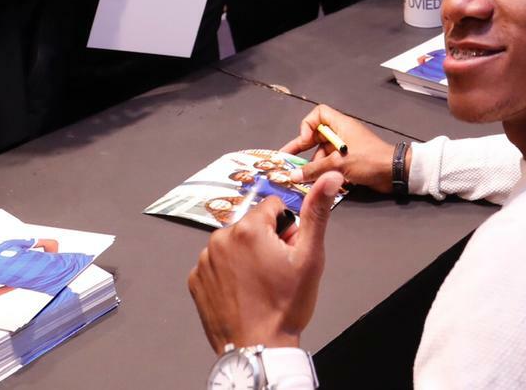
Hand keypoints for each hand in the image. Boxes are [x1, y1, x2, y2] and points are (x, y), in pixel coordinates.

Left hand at [188, 172, 342, 353]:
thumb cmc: (285, 307)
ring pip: (233, 244)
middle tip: (276, 272)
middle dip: (266, 241)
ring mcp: (204, 261)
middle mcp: (220, 238)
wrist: (258, 349)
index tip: (288, 251)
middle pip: (252, 226)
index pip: (273, 207)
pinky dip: (228, 273)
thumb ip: (317, 212)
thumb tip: (330, 177)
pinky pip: (216, 265)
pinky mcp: (196, 280)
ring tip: (259, 285)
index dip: (286, 228)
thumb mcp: (310, 257)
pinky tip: (242, 292)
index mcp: (249, 228)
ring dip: (246, 257)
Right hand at [281, 105, 396, 192]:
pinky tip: (319, 185)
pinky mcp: (350, 163)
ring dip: (314, 167)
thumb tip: (292, 175)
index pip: (319, 114)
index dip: (308, 125)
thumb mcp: (339, 164)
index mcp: (341, 125)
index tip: (305, 141)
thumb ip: (314, 169)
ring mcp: (346, 149)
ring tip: (306, 180)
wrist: (395, 173)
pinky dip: (325, 173)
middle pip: (316, 137)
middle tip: (287, 162)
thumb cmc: (368, 160)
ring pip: (322, 154)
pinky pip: (331, 165)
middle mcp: (341, 134)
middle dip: (302, 150)